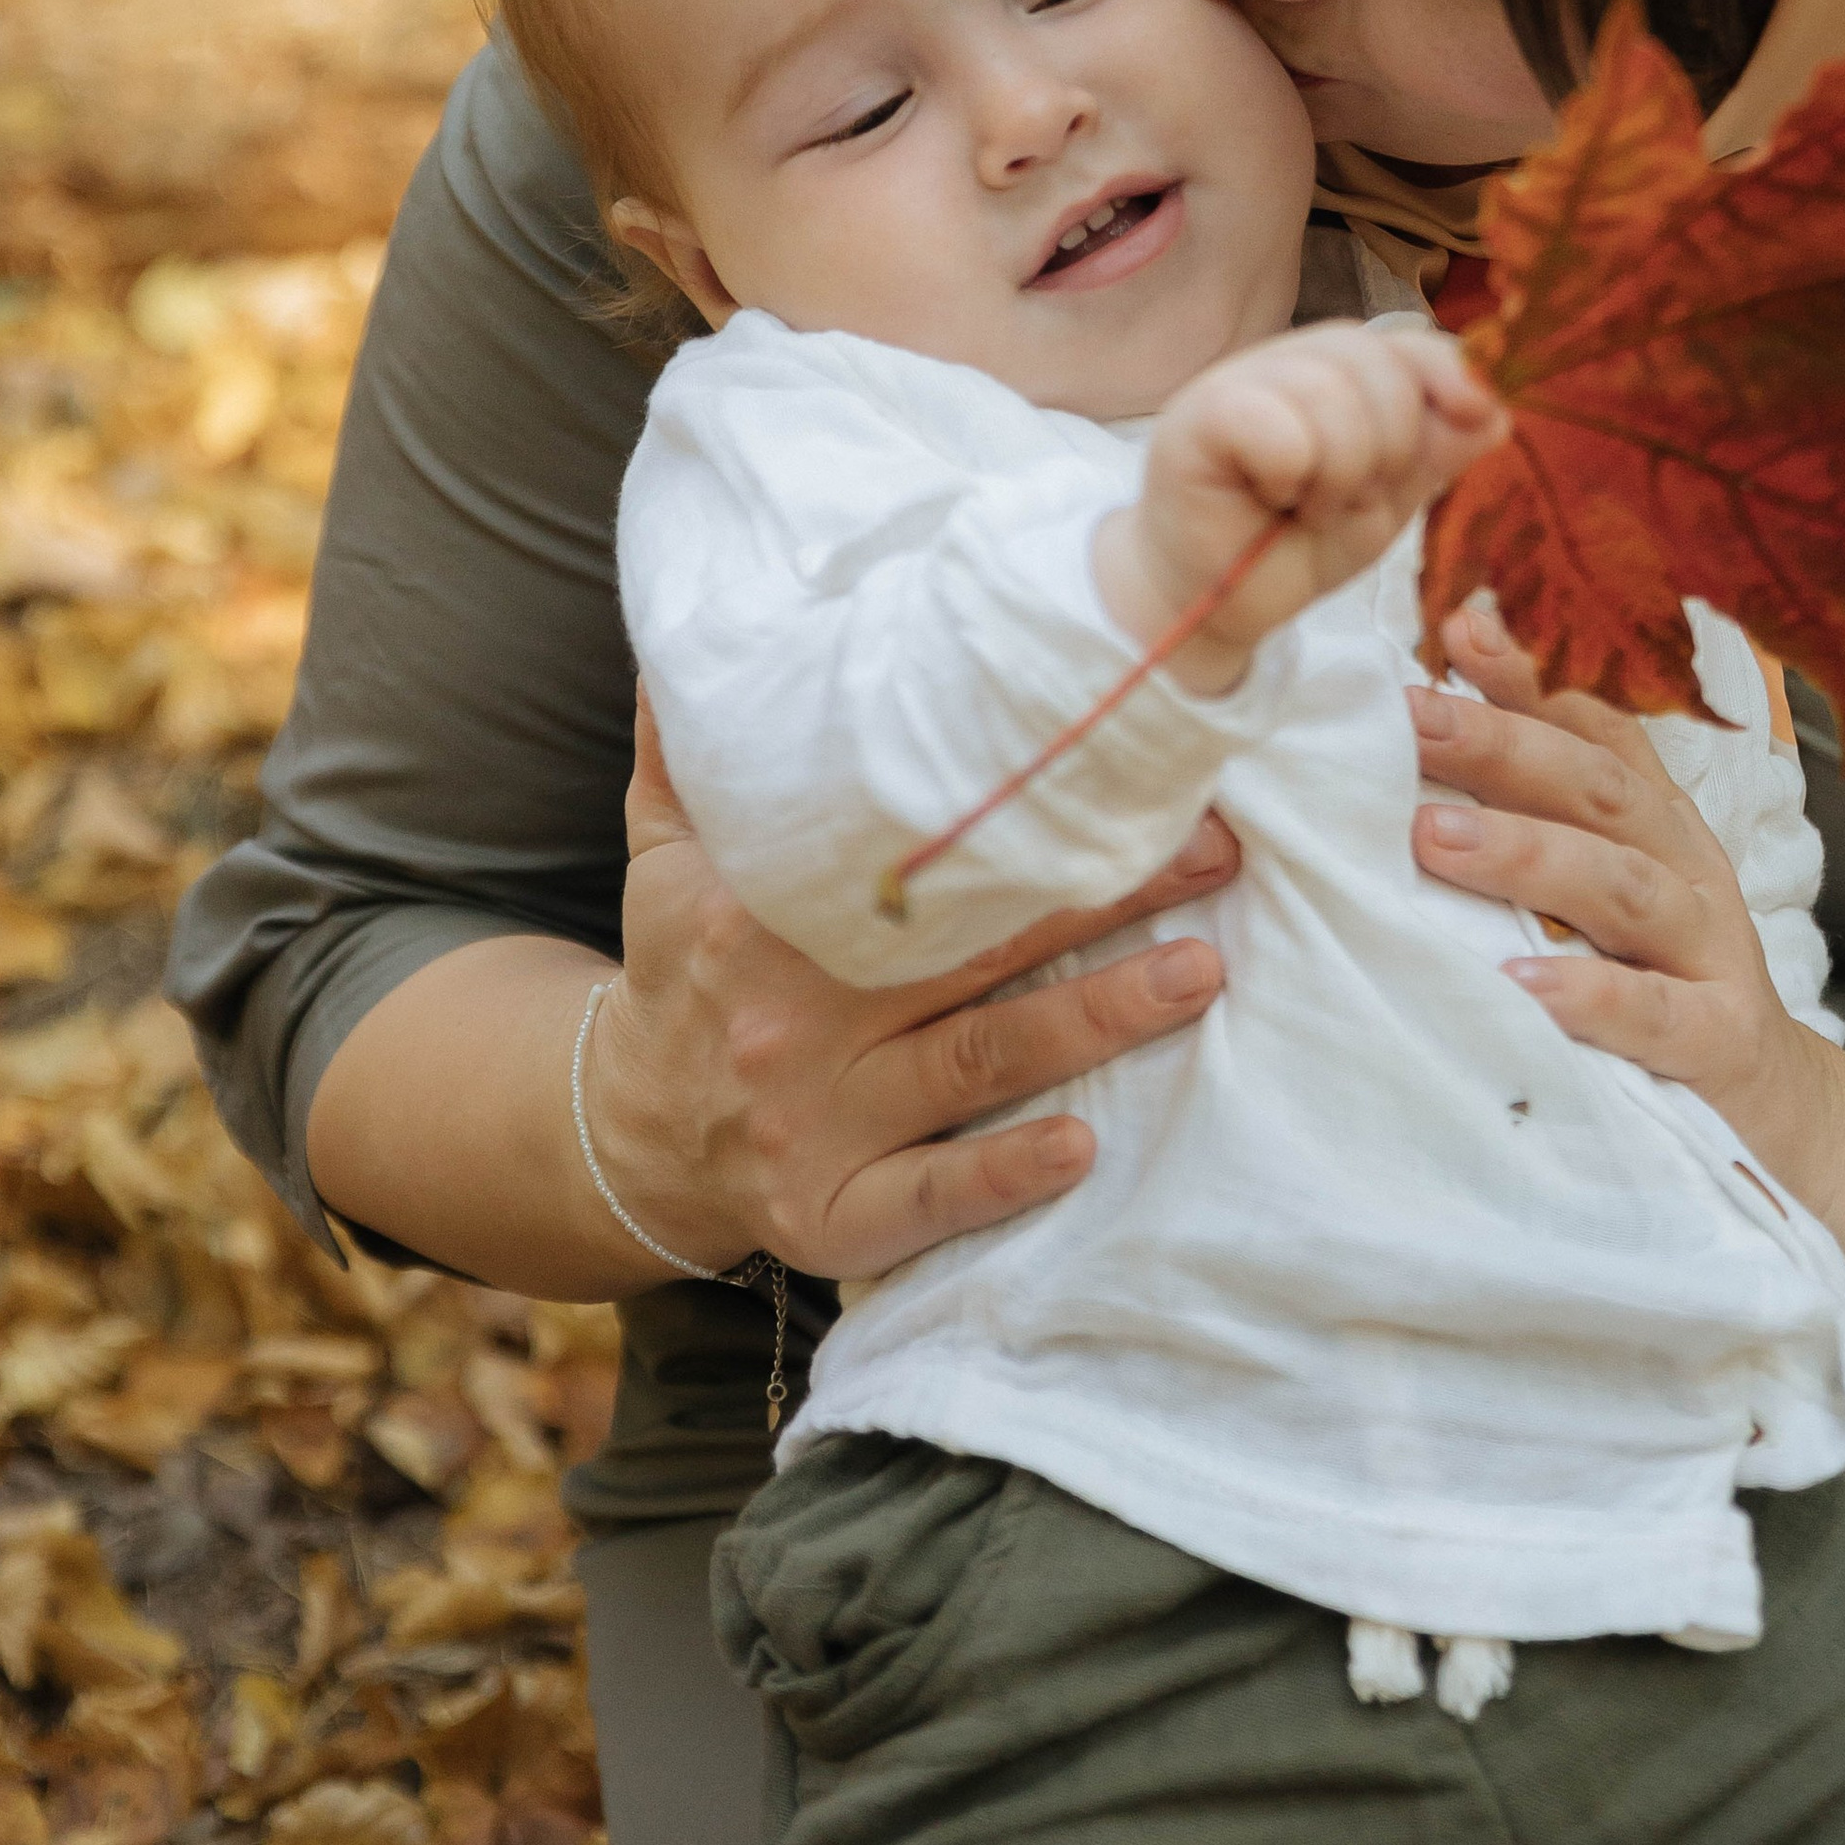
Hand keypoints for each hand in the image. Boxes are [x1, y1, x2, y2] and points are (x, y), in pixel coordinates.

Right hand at [584, 696, 1239, 1283]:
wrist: (627, 1134)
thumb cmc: (685, 973)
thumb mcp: (666, 856)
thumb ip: (695, 752)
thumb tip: (701, 629)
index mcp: (759, 917)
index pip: (913, 857)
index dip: (1022, 812)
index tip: (1121, 761)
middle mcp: (793, 1017)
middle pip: (971, 950)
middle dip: (1107, 900)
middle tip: (1218, 853)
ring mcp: (814, 1122)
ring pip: (974, 1064)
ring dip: (1094, 1021)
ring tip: (1198, 973)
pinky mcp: (830, 1215)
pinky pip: (927, 1199)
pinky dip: (1003, 1176)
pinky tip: (1084, 1148)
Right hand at [1097, 323, 1505, 686]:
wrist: (1218, 606)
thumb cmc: (1294, 544)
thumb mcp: (1387, 498)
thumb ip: (1435, 451)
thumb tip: (1499, 410)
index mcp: (1338, 371)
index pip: (1406, 342)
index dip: (1450, 372)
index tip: (1478, 415)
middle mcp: (1288, 362)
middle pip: (1375, 361)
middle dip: (1390, 445)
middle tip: (1351, 498)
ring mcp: (1237, 381)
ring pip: (1329, 392)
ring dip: (1339, 471)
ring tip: (1311, 508)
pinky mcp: (1195, 418)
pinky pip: (1273, 424)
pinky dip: (1292, 472)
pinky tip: (1272, 498)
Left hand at [1408, 601, 1844, 1232]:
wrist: (1790, 1123)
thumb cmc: (1663, 991)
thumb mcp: (1605, 898)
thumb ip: (1536, 823)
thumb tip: (1432, 732)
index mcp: (1656, 827)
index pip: (1594, 732)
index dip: (1529, 678)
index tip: (1454, 628)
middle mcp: (1687, 873)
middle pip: (1600, 792)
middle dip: (1503, 747)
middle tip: (1409, 721)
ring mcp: (1711, 957)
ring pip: (1623, 888)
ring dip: (1529, 854)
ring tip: (1435, 838)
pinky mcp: (1720, 1046)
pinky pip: (1656, 1014)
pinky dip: (1592, 995)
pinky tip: (1524, 985)